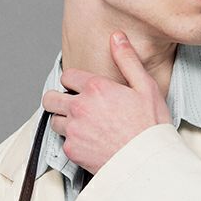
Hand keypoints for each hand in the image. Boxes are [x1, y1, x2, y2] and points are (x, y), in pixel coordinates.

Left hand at [41, 31, 171, 174]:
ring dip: (64, 122)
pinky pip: (63, 143)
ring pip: (54, 121)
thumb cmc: (150, 127)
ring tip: (82, 126)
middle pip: (50, 98)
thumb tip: (117, 37)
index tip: (81, 89)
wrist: (147, 162)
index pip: (67, 76)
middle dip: (57, 100)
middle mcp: (80, 107)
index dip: (74, 82)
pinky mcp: (72, 150)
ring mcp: (74, 130)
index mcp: (96, 88)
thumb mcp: (146, 87)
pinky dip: (72, 142)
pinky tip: (88, 143)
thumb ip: (127, 60)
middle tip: (70, 106)